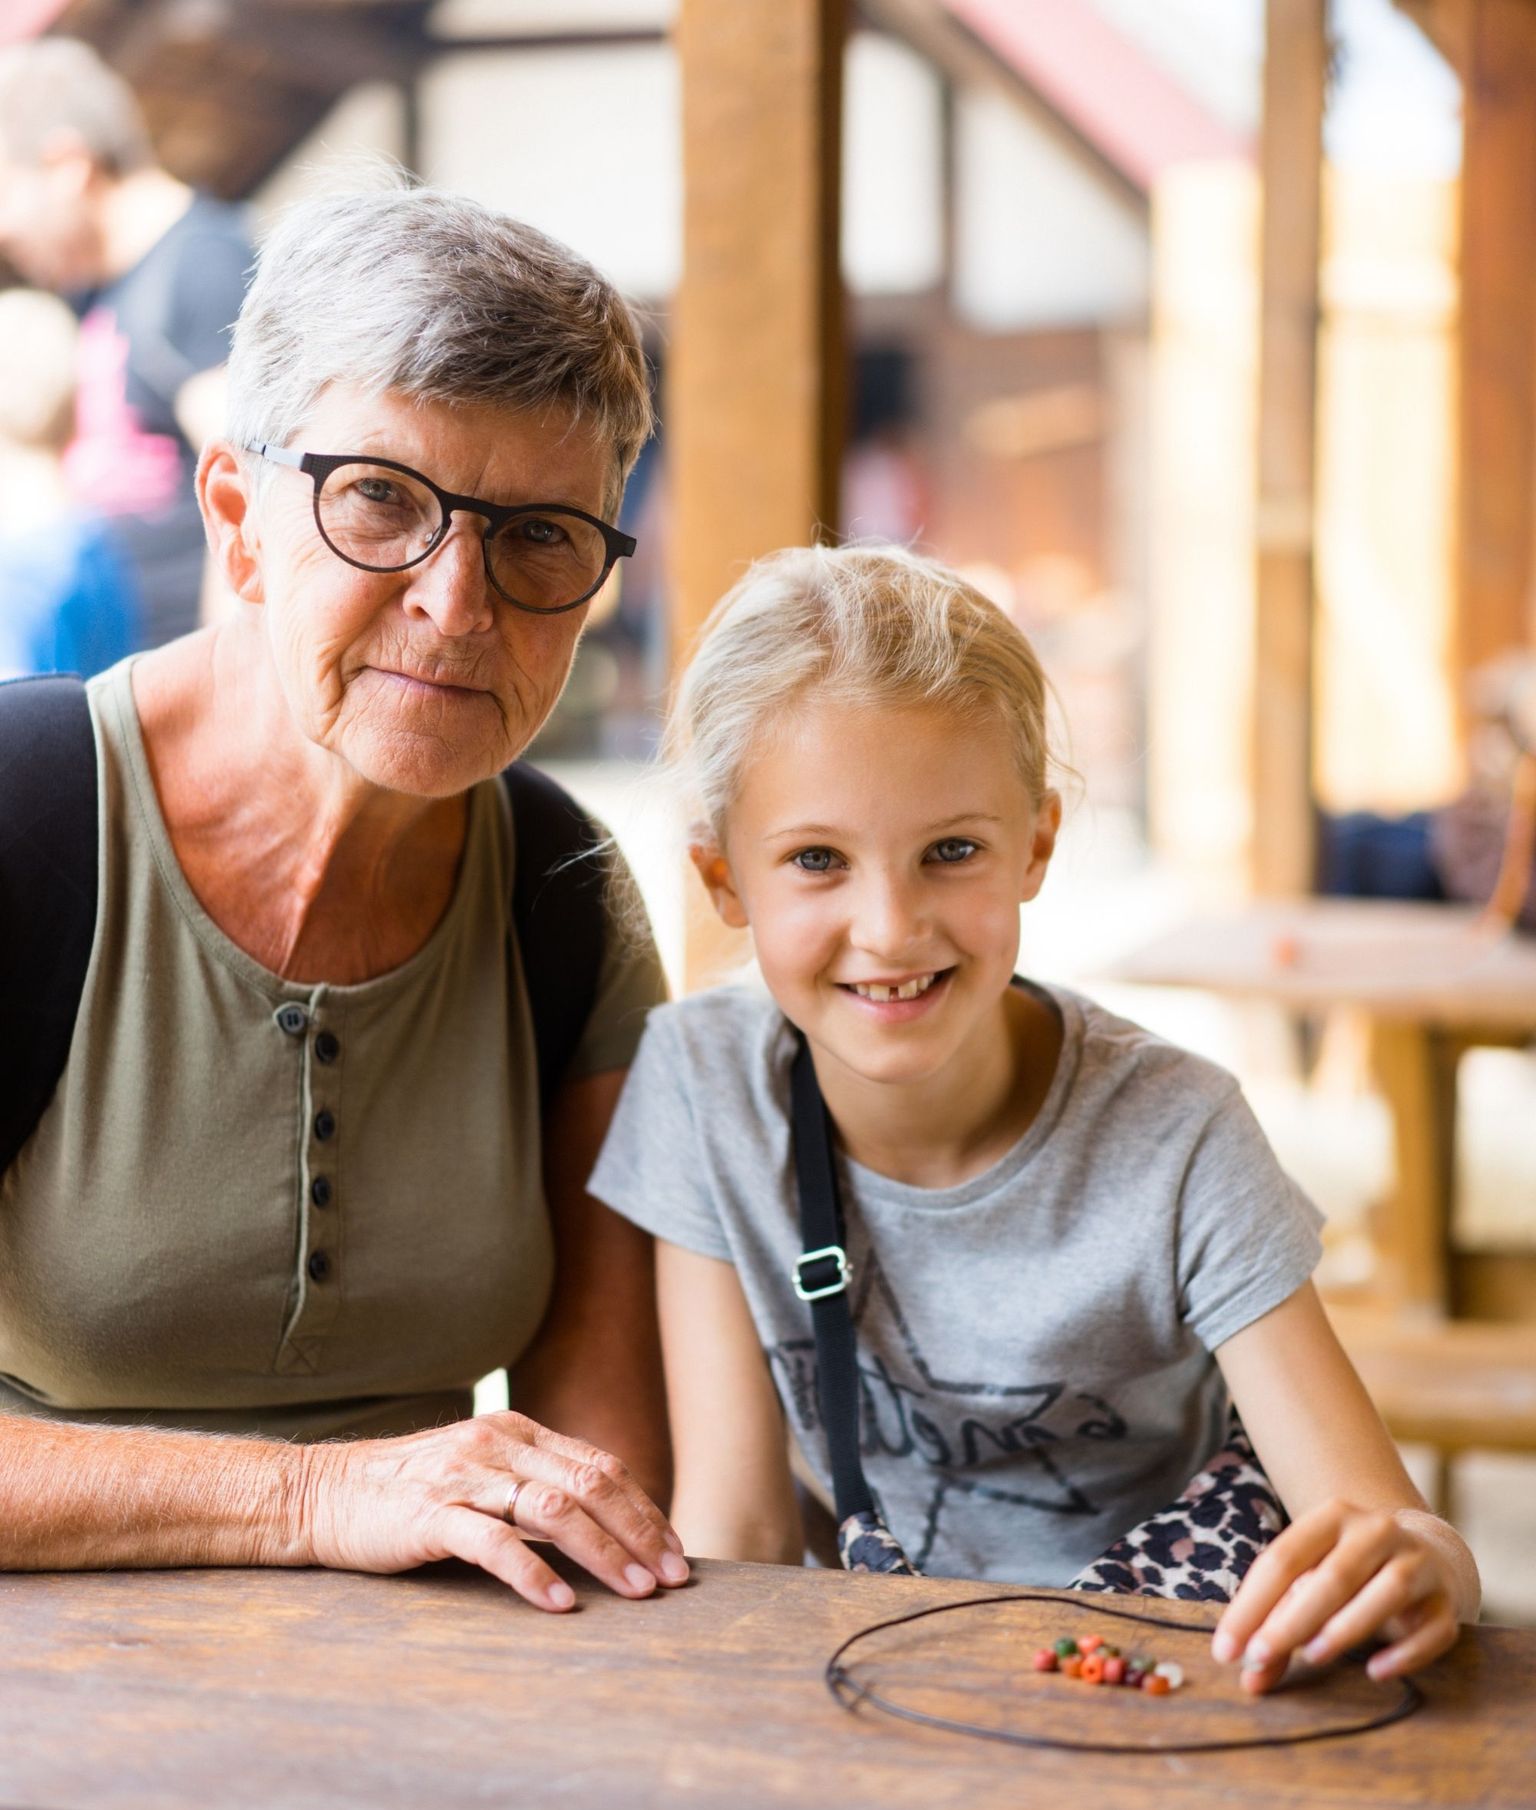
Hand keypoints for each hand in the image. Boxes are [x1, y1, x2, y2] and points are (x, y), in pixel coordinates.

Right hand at [301, 1411, 688, 1610]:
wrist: (322, 1494)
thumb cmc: (407, 1493)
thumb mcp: (480, 1472)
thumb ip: (532, 1482)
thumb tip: (601, 1520)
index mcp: (517, 1431)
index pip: (600, 1465)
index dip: (644, 1507)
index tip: (675, 1548)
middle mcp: (498, 1445)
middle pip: (590, 1484)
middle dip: (640, 1531)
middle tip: (673, 1577)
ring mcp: (465, 1477)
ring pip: (556, 1509)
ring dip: (605, 1552)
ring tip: (637, 1590)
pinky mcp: (431, 1515)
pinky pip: (495, 1543)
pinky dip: (534, 1573)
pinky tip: (561, 1602)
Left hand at [1211, 1500, 1459, 1690]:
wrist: (1425, 1551)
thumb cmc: (1350, 1571)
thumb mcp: (1311, 1579)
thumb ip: (1279, 1623)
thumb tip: (1250, 1677)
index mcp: (1332, 1516)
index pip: (1283, 1559)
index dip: (1251, 1605)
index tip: (1226, 1651)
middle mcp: (1376, 1531)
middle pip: (1333, 1575)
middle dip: (1292, 1619)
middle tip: (1259, 1658)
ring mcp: (1417, 1562)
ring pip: (1388, 1591)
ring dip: (1347, 1627)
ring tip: (1312, 1657)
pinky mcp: (1446, 1600)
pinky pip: (1433, 1629)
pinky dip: (1406, 1652)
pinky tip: (1376, 1671)